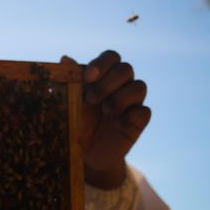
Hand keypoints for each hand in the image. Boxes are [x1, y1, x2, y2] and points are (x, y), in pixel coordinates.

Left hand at [62, 51, 150, 188]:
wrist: (84, 152)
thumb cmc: (74, 122)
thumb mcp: (67, 103)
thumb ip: (68, 81)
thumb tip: (65, 59)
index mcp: (102, 76)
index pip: (111, 57)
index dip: (102, 63)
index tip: (88, 77)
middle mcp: (119, 85)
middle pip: (126, 68)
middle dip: (109, 82)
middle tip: (92, 99)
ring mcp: (131, 102)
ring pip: (139, 86)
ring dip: (120, 98)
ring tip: (105, 111)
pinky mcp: (138, 121)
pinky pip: (145, 111)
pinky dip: (130, 116)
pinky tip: (117, 125)